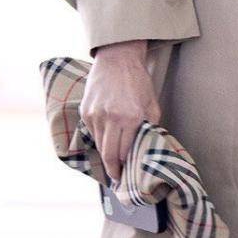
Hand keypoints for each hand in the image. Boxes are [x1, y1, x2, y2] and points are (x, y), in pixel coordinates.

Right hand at [82, 40, 159, 185]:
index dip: (126, 168)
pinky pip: (92, 132)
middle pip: (109, 155)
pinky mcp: (85, 111)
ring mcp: (95, 115)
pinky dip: (99, 139)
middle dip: (113, 170)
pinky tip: (106, 140)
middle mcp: (111, 118)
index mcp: (131, 117)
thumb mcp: (152, 104)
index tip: (127, 178)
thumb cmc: (138, 81)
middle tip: (117, 180)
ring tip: (112, 166)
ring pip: (99, 145)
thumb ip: (150, 127)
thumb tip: (148, 148)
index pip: (126, 153)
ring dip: (105, 156)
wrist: (117, 58)